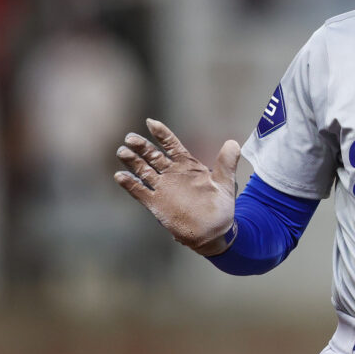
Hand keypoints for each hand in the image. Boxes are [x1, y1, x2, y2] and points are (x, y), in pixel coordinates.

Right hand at [114, 119, 241, 255]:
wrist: (213, 231)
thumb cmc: (221, 206)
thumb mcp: (225, 182)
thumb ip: (226, 163)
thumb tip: (233, 143)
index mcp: (187, 165)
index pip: (171, 145)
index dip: (161, 134)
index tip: (150, 122)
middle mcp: (172, 174)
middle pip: (153, 155)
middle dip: (141, 146)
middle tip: (130, 138)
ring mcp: (162, 188)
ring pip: (143, 170)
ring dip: (132, 161)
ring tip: (122, 152)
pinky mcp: (156, 203)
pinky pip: (140, 192)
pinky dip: (130, 184)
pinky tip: (120, 176)